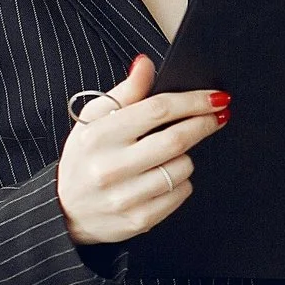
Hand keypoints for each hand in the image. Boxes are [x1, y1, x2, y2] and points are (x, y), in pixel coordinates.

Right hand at [58, 55, 228, 244]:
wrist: (65, 210)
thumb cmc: (85, 157)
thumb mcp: (94, 120)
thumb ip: (125, 92)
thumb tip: (145, 64)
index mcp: (99, 136)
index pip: (157, 110)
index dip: (193, 101)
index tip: (216, 97)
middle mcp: (110, 167)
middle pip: (176, 140)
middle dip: (204, 124)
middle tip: (218, 115)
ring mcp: (125, 197)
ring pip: (182, 168)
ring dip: (186, 156)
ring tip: (170, 154)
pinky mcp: (139, 219)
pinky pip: (180, 193)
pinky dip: (180, 181)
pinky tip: (163, 177)